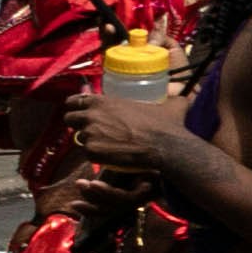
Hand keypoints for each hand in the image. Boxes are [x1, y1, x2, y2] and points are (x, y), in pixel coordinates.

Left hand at [82, 79, 198, 183]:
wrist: (165, 147)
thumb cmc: (165, 125)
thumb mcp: (169, 105)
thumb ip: (170, 98)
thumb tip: (182, 96)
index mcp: (103, 101)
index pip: (74, 100)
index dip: (78, 107)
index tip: (84, 113)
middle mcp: (91, 115)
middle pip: (69, 119)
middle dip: (79, 125)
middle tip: (94, 131)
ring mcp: (89, 134)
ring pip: (80, 139)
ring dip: (91, 142)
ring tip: (109, 146)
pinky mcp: (92, 152)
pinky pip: (89, 155)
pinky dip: (99, 156)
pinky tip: (113, 157)